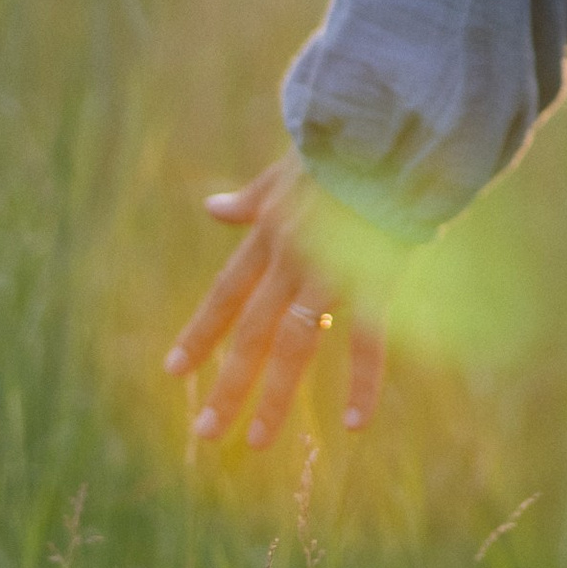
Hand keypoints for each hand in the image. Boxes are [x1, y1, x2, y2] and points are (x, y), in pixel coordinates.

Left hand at [164, 156, 391, 450]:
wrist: (392, 125)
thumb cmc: (343, 144)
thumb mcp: (284, 170)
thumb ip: (250, 199)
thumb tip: (211, 208)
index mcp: (270, 234)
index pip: (226, 293)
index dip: (200, 333)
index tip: (174, 372)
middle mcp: (291, 258)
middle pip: (252, 332)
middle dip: (228, 383)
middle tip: (206, 431)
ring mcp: (331, 270)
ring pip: (295, 345)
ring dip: (276, 395)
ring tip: (259, 442)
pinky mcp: (374, 275)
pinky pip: (367, 339)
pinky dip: (362, 382)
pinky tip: (355, 423)